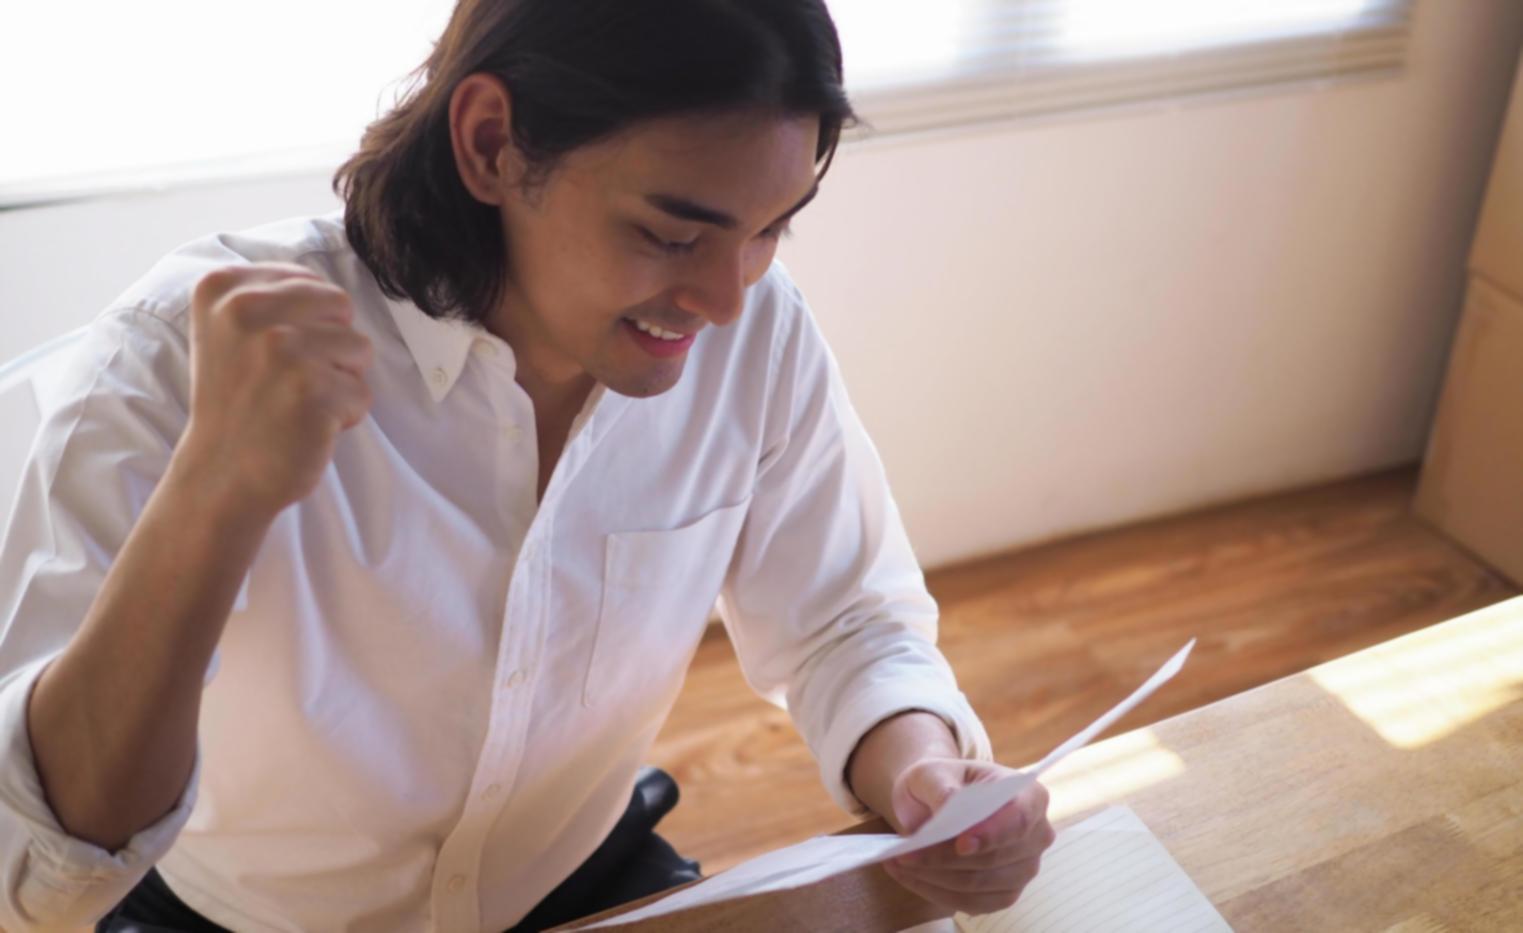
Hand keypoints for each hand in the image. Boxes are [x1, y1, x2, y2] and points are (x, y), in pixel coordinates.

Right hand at [178, 262, 372, 519]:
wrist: (221, 474)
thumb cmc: (240, 400)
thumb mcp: (231, 329)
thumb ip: (274, 294)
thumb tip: (329, 283)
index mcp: (223, 287)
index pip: (314, 285)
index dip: (309, 327)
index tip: (269, 358)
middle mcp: (246, 310)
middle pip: (341, 308)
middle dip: (332, 348)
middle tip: (290, 382)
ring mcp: (280, 349)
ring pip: (359, 348)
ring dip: (340, 382)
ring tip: (296, 403)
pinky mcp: (311, 390)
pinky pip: (363, 393)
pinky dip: (345, 416)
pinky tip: (305, 427)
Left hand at [882, 758, 1054, 915]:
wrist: (939, 801)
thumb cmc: (942, 782)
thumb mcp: (933, 772)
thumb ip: (941, 785)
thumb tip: (949, 804)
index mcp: (1029, 795)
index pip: (1019, 819)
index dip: (992, 834)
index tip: (961, 843)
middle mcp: (1036, 835)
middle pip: (994, 858)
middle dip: (946, 858)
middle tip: (905, 854)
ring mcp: (1024, 869)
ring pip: (980, 884)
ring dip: (935, 877)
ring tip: (899, 863)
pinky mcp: (1005, 893)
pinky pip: (972, 902)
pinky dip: (936, 892)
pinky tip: (910, 876)